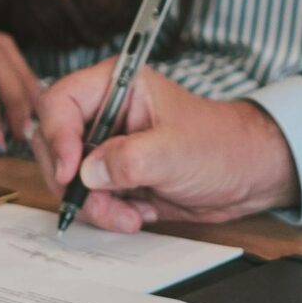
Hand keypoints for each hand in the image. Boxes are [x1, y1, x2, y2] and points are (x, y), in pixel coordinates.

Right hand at [29, 63, 298, 232]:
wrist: (246, 177)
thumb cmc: (222, 147)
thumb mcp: (176, 152)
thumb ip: (128, 160)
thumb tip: (87, 173)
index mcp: (117, 86)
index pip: (60, 103)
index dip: (57, 138)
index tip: (71, 174)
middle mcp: (106, 113)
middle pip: (55, 144)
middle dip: (74, 182)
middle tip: (101, 204)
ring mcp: (108, 145)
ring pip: (69, 178)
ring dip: (94, 205)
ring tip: (130, 216)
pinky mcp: (115, 175)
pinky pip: (90, 198)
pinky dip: (108, 213)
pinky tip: (139, 213)